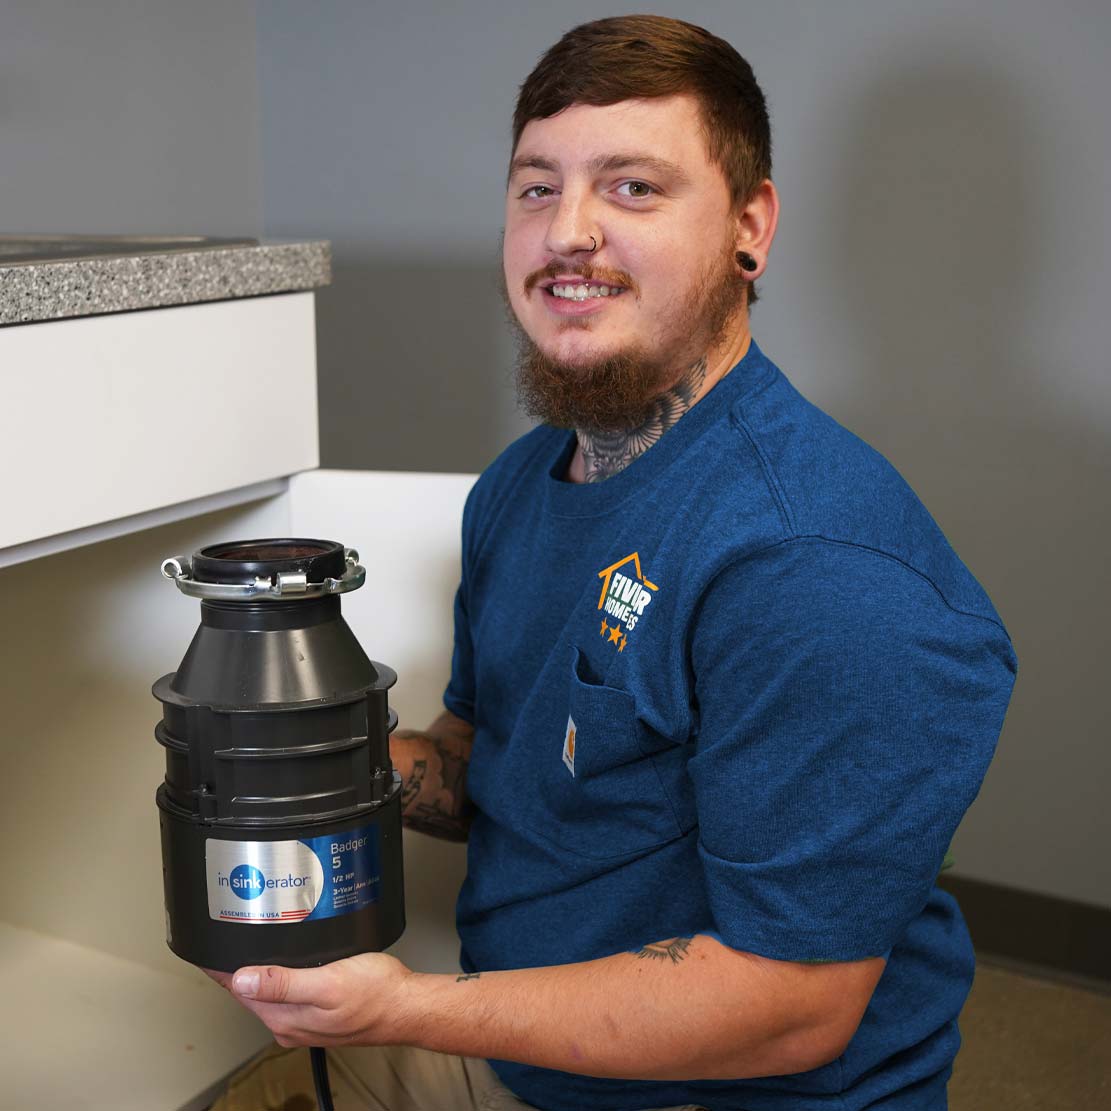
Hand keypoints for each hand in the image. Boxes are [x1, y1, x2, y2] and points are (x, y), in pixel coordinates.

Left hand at [205, 951, 412, 1046]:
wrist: (407, 1006)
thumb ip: (282, 983)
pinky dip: (279, 974)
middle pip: (249, 990)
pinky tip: (285, 960)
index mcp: (285, 1018)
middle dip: (236, 965)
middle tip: (224, 933)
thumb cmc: (376, 995)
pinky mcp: (320, 1011)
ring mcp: (304, 1019)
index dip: (220, 966)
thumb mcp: (327, 983)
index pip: (238, 989)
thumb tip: (242, 979)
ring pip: (268, 990)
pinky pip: (288, 990)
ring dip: (257, 969)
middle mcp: (290, 1022)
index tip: (205, 947)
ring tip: (245, 943)